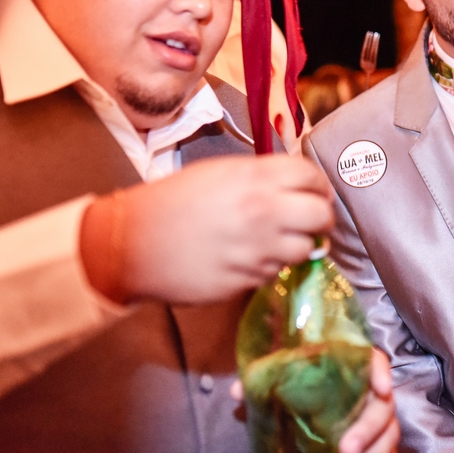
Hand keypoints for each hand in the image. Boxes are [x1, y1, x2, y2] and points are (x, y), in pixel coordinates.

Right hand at [82, 154, 334, 303]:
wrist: (132, 242)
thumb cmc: (173, 201)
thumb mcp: (220, 173)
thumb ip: (263, 178)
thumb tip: (295, 188)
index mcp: (256, 177)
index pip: (312, 176)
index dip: (318, 185)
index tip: (315, 192)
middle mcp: (265, 211)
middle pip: (322, 215)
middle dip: (321, 218)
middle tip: (311, 220)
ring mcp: (258, 249)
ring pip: (305, 249)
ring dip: (298, 246)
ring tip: (279, 241)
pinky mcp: (248, 279)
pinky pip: (275, 271)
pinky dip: (270, 265)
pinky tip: (249, 257)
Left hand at [230, 349, 398, 452]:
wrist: (311, 405)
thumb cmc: (298, 391)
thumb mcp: (279, 388)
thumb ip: (261, 387)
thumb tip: (237, 391)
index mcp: (348, 371)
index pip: (372, 360)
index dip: (380, 372)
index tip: (381, 388)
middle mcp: (368, 393)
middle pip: (383, 404)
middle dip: (368, 428)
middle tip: (346, 449)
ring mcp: (376, 419)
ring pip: (389, 432)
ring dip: (375, 450)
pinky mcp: (377, 441)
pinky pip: (388, 451)